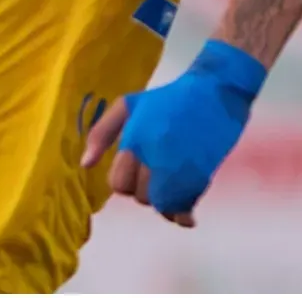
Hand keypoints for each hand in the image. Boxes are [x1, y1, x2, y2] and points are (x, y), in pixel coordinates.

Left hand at [80, 41, 266, 227]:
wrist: (216, 90)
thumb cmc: (170, 98)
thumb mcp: (128, 104)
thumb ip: (102, 133)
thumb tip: (85, 164)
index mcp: (134, 141)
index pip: (119, 184)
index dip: (128, 180)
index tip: (140, 169)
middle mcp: (153, 158)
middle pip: (141, 197)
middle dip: (148, 189)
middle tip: (159, 172)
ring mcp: (178, 168)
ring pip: (163, 205)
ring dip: (166, 202)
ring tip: (174, 187)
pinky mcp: (202, 175)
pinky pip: (186, 206)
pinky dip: (184, 211)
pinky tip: (186, 209)